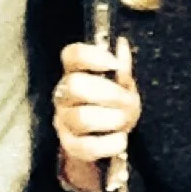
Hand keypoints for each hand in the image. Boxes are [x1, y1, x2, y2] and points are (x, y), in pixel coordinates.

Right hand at [54, 36, 139, 191]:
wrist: (106, 141)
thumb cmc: (112, 108)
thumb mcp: (122, 86)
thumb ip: (121, 68)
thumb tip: (120, 45)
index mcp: (74, 73)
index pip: (71, 55)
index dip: (91, 56)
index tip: (113, 64)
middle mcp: (63, 95)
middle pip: (75, 86)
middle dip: (107, 93)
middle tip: (127, 101)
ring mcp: (64, 121)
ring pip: (81, 118)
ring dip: (110, 119)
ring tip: (125, 121)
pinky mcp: (70, 145)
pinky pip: (86, 147)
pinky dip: (109, 144)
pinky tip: (120, 139)